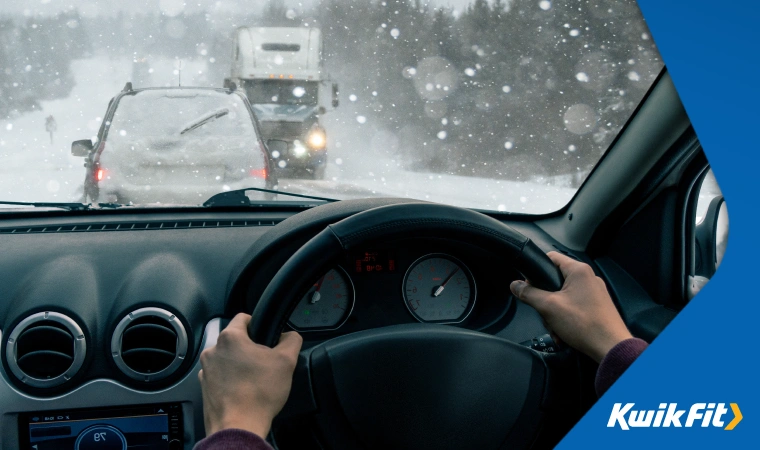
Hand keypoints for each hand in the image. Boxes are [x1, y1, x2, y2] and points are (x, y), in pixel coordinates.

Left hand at [198, 313, 302, 437]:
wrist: (239, 426)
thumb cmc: (259, 394)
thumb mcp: (286, 361)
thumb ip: (292, 340)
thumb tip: (290, 336)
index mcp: (230, 338)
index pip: (244, 317)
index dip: (259, 324)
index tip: (267, 336)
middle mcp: (213, 351)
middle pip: (236, 340)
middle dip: (250, 348)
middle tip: (265, 362)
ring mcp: (205, 370)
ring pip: (227, 359)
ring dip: (239, 365)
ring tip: (255, 380)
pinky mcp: (204, 387)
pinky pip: (220, 376)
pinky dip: (231, 380)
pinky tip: (244, 391)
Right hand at [510, 252, 631, 362]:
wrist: (610, 348)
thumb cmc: (585, 325)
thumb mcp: (548, 307)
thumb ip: (528, 293)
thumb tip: (515, 285)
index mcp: (579, 271)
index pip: (551, 257)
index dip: (536, 269)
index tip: (528, 284)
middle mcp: (588, 278)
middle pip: (555, 280)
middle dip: (545, 300)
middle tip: (543, 311)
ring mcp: (594, 293)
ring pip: (563, 297)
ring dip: (554, 313)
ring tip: (555, 327)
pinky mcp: (597, 307)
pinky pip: (574, 307)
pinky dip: (565, 319)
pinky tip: (563, 333)